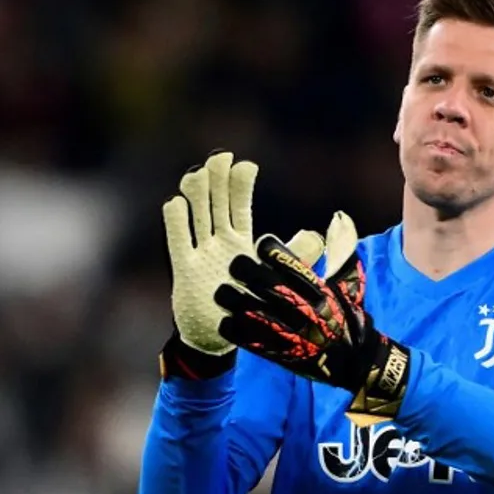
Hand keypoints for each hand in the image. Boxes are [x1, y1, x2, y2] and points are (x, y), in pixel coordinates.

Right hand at [161, 149, 323, 359]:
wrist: (220, 337)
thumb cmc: (248, 305)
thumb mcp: (277, 279)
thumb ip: (294, 256)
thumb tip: (317, 234)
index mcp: (241, 241)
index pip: (239, 205)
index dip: (240, 184)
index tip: (245, 165)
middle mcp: (219, 242)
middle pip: (216, 203)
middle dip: (217, 179)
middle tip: (220, 157)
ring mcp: (200, 253)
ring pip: (197, 215)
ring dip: (196, 193)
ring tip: (198, 173)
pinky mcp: (183, 269)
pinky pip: (177, 241)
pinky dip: (175, 221)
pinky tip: (176, 203)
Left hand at [215, 212, 410, 425]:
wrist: (355, 364)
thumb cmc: (347, 321)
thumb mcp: (348, 285)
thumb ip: (339, 254)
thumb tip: (339, 221)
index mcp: (320, 291)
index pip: (290, 263)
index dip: (270, 250)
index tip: (261, 246)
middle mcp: (304, 310)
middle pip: (265, 284)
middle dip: (244, 270)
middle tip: (235, 266)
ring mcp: (290, 334)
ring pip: (251, 311)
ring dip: (232, 299)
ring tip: (223, 293)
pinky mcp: (279, 354)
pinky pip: (248, 339)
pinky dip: (233, 329)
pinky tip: (226, 321)